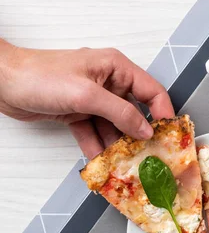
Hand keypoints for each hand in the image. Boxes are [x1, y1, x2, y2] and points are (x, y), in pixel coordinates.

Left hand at [0, 40, 173, 157]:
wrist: (4, 83)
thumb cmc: (40, 76)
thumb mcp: (87, 95)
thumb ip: (120, 112)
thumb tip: (144, 128)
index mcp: (115, 68)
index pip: (151, 91)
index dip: (163, 113)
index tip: (169, 135)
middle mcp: (107, 83)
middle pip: (134, 112)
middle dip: (139, 135)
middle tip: (148, 155)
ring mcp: (92, 99)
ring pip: (114, 127)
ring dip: (118, 146)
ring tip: (125, 164)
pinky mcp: (78, 113)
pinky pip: (95, 133)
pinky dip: (98, 147)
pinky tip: (102, 162)